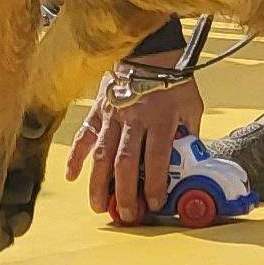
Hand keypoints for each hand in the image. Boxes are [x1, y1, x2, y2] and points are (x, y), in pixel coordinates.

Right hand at [68, 72, 207, 226]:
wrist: (150, 50)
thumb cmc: (173, 80)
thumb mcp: (191, 106)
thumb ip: (189, 133)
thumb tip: (188, 160)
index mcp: (160, 120)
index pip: (156, 159)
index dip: (155, 184)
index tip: (154, 203)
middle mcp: (134, 120)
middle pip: (125, 163)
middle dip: (123, 192)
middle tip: (124, 214)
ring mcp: (113, 116)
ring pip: (101, 154)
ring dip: (98, 183)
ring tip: (98, 205)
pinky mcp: (98, 110)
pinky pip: (85, 135)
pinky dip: (76, 156)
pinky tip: (71, 176)